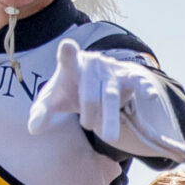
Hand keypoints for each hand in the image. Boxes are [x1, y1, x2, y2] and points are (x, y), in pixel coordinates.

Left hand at [28, 40, 184, 160]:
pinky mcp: (129, 76)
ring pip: (110, 96)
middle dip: (89, 114)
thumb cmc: (69, 90)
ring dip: (108, 117)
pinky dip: (145, 88)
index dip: (68, 53)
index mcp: (71, 65)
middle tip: (87, 126)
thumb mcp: (52, 100)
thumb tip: (33, 129)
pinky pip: (138, 81)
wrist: (95, 80)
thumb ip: (41, 112)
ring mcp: (111, 70)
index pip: (67, 59)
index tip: (68, 46)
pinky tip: (151, 97)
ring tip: (108, 139)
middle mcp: (92, 64)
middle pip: (90, 93)